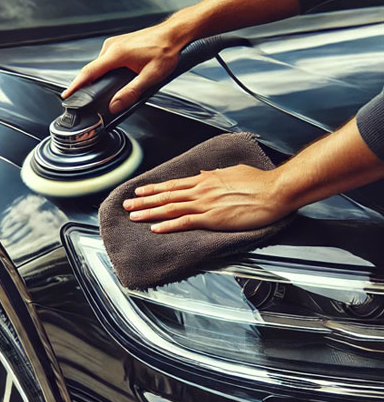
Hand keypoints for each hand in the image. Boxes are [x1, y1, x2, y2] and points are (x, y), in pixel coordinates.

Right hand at [61, 23, 182, 113]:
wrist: (174, 34)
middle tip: (82, 102)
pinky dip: (103, 71)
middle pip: (92, 70)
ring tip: (96, 93)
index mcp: (116, 54)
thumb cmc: (165, 51)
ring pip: (99, 65)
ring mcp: (114, 43)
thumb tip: (114, 105)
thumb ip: (131, 92)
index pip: (89, 72)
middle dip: (85, 85)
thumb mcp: (150, 77)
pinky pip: (105, 61)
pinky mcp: (119, 44)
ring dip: (96, 79)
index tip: (66, 95)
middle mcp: (111, 46)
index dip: (76, 86)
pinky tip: (110, 80)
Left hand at [122, 164, 290, 231]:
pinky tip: (156, 228)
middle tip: (127, 205)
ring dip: (149, 212)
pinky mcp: (212, 218)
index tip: (139, 192)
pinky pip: (185, 222)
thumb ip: (215, 175)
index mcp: (205, 179)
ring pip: (170, 208)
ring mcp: (205, 204)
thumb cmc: (258, 182)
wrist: (273, 191)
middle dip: (144, 201)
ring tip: (134, 217)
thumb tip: (204, 174)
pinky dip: (168, 225)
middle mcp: (201, 190)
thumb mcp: (232, 172)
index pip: (172, 185)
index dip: (153, 189)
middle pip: (166, 196)